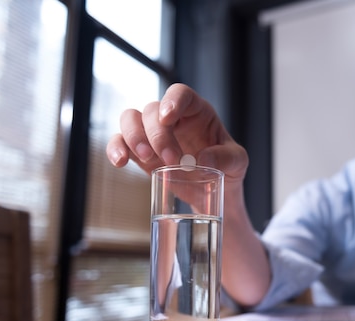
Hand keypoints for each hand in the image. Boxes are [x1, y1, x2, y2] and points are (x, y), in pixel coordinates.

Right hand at [107, 83, 248, 185]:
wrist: (214, 191)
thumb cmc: (228, 168)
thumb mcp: (238, 163)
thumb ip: (227, 158)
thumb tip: (204, 159)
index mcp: (197, 112)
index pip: (181, 94)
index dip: (172, 101)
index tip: (168, 117)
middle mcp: (172, 118)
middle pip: (152, 110)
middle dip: (158, 134)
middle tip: (172, 159)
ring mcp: (152, 133)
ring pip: (130, 119)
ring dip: (133, 137)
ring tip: (147, 159)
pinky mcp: (139, 152)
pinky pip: (119, 142)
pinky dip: (116, 149)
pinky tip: (120, 162)